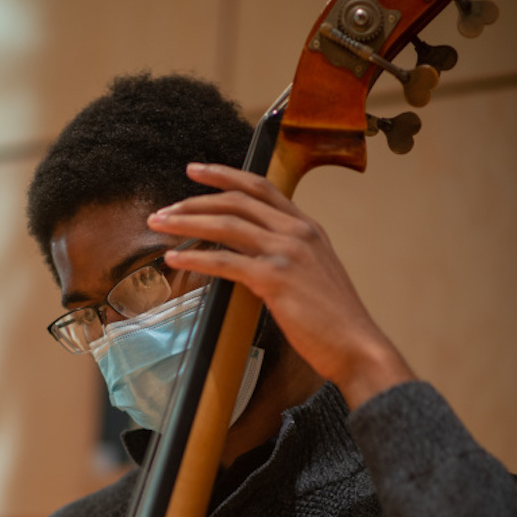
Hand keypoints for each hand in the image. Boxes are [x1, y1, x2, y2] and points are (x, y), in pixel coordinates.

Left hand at [148, 162, 414, 408]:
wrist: (357, 345)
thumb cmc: (333, 319)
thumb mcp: (314, 274)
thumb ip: (286, 257)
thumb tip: (250, 256)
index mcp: (307, 227)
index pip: (260, 188)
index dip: (224, 175)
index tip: (195, 171)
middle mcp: (298, 231)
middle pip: (236, 201)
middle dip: (194, 201)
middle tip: (164, 209)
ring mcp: (287, 253)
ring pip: (226, 225)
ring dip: (187, 223)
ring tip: (160, 225)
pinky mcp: (275, 279)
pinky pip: (225, 262)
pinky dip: (195, 258)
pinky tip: (174, 259)